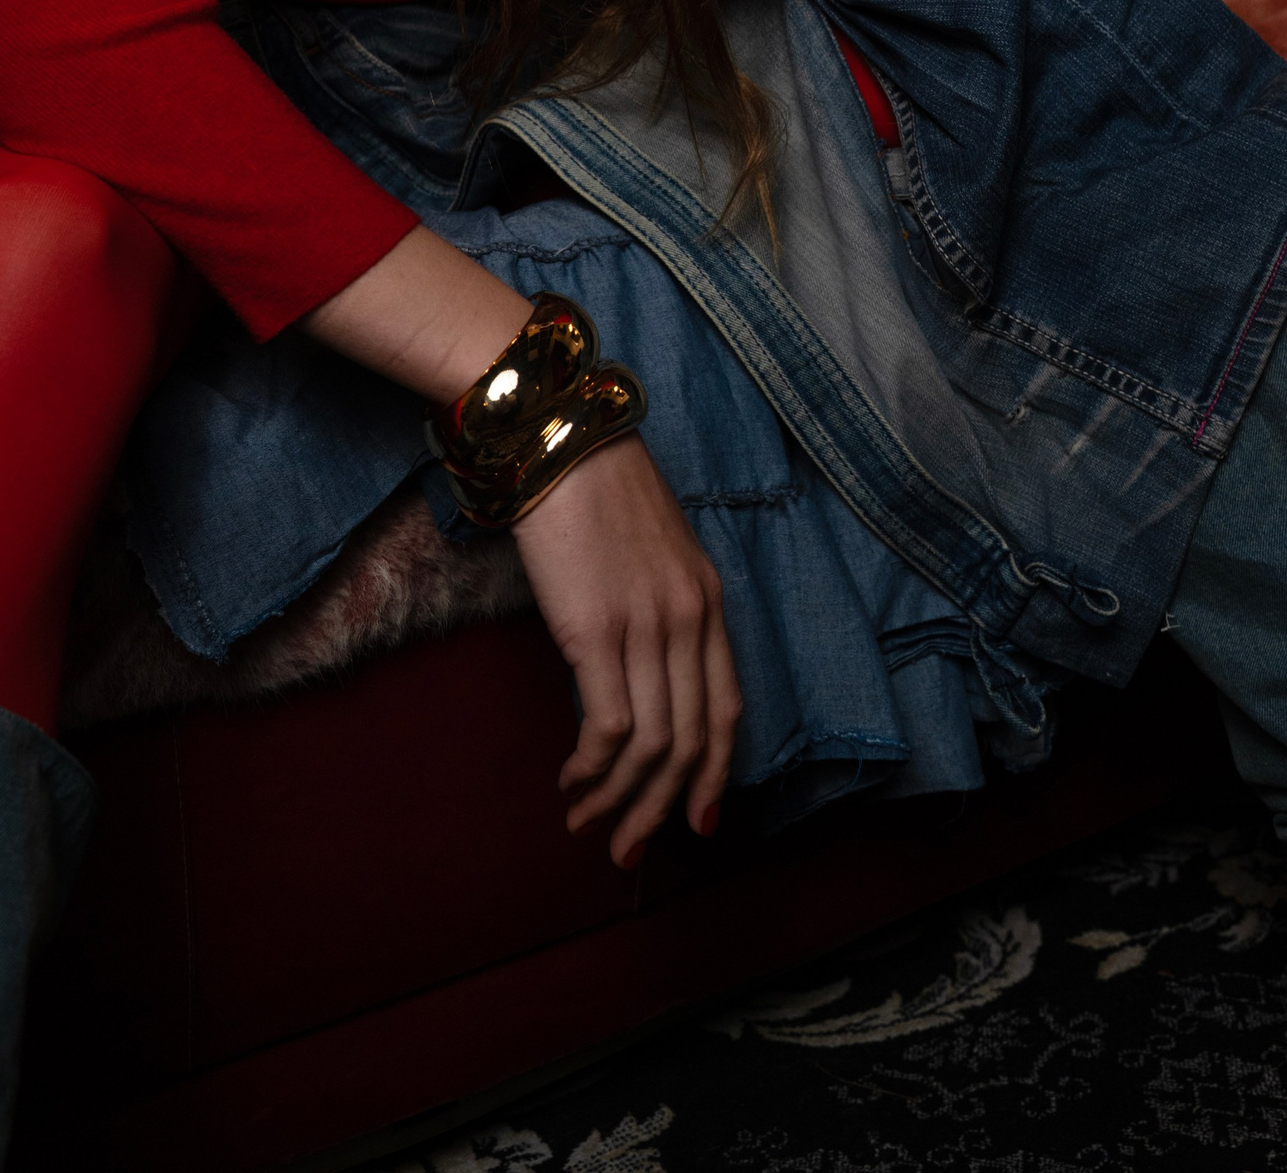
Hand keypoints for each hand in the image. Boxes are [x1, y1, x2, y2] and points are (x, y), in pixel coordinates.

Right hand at [513, 430, 742, 868]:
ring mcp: (647, 625)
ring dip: (620, 800)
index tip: (695, 821)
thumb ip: (657, 607)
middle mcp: (689, 617)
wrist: (559, 438)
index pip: (727, 709)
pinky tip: (571, 780)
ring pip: (654, 746)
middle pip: (693, 741)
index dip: (714, 774)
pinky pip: (611, 727)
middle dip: (662, 808)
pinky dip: (593, 768)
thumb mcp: (649, 549)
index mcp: (706, 599)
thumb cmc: (591, 489)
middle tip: (628, 850)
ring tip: (587, 825)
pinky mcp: (597, 631)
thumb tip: (637, 672)